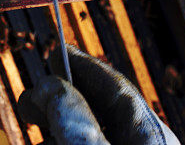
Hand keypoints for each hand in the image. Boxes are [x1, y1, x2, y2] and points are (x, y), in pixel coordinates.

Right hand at [18, 44, 179, 144]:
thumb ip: (70, 113)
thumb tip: (47, 84)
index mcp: (152, 136)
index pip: (116, 87)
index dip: (84, 65)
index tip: (58, 49)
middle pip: (99, 110)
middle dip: (61, 98)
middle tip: (31, 97)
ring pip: (84, 134)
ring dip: (55, 127)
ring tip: (33, 126)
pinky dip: (61, 142)